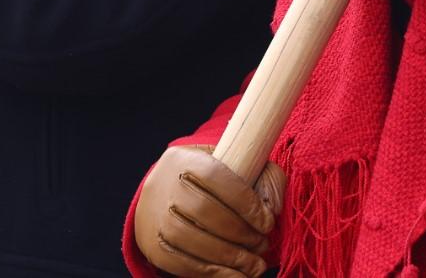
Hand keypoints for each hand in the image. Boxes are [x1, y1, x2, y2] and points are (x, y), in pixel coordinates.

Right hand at [133, 145, 283, 276]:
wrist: (164, 195)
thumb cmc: (210, 182)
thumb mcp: (232, 165)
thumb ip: (261, 176)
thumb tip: (272, 207)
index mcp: (184, 159)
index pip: (214, 177)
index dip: (245, 202)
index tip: (267, 223)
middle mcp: (163, 186)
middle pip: (202, 210)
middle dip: (240, 233)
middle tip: (262, 245)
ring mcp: (155, 217)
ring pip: (190, 239)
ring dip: (229, 257)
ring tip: (255, 264)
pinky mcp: (153, 246)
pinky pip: (182, 263)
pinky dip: (213, 274)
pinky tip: (237, 275)